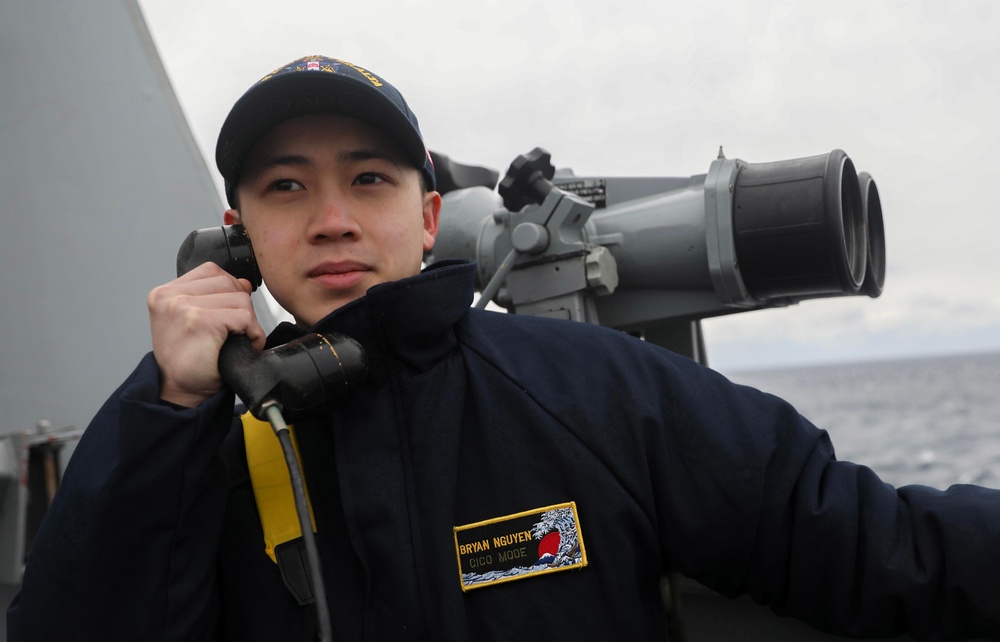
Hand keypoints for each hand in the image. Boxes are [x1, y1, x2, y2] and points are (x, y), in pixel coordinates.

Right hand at [147, 262, 266, 406]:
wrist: (178, 392)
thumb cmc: (187, 361)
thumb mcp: (192, 321)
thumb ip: (213, 298)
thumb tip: (244, 283)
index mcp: (165, 292)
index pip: (211, 271)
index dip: (229, 291)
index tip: (228, 314)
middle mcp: (170, 296)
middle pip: (228, 282)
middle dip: (240, 306)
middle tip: (235, 330)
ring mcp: (183, 306)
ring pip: (239, 298)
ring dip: (248, 321)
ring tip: (238, 339)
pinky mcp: (200, 320)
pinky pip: (244, 316)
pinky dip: (253, 332)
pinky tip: (245, 345)